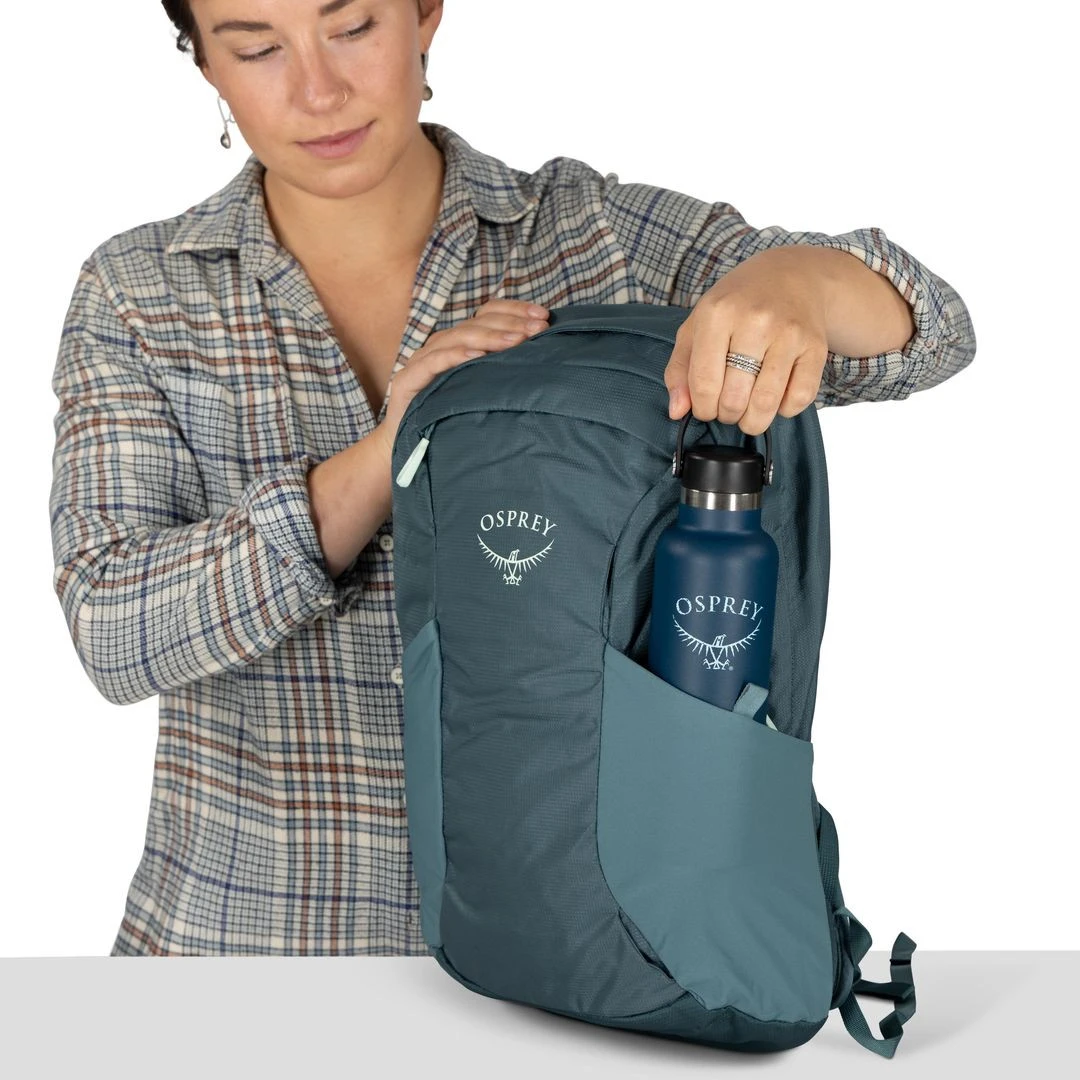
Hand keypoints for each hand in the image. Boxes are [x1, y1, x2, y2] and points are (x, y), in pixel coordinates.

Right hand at [374, 298, 548, 457]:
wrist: (410, 449)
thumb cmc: (452, 421)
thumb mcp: (485, 391)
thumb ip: (504, 371)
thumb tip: (545, 356)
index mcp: (460, 344)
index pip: (487, 314)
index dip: (515, 311)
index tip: (544, 317)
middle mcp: (441, 346)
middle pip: (476, 323)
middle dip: (511, 323)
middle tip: (539, 329)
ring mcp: (422, 361)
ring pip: (457, 338)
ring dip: (489, 337)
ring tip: (516, 340)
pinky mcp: (407, 380)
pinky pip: (433, 362)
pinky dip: (455, 356)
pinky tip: (477, 355)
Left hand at [664, 246, 830, 435]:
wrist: (790, 276)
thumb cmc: (736, 305)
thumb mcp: (696, 326)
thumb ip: (679, 369)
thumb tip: (677, 411)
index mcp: (718, 314)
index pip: (704, 384)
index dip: (702, 409)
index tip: (705, 408)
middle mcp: (755, 320)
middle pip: (734, 399)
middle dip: (726, 415)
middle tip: (727, 407)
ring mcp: (789, 333)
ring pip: (766, 404)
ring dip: (753, 420)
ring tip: (747, 412)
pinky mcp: (815, 347)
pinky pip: (799, 398)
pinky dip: (785, 410)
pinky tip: (775, 397)